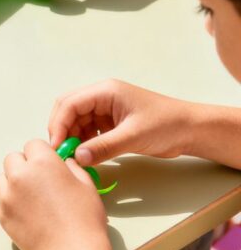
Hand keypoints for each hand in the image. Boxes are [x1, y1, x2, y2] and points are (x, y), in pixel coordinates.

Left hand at [0, 139, 107, 249]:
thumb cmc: (85, 219)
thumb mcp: (86, 185)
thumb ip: (71, 168)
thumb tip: (64, 163)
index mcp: (42, 163)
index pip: (32, 145)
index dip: (41, 154)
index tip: (48, 164)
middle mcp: (20, 175)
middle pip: (12, 158)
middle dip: (24, 165)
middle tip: (39, 180)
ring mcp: (7, 196)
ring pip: (1, 178)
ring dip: (12, 182)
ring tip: (30, 196)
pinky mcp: (1, 214)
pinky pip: (1, 201)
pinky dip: (11, 203)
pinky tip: (27, 214)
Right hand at [48, 79, 194, 165]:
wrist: (192, 131)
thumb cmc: (167, 125)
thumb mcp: (133, 136)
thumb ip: (103, 147)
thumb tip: (77, 158)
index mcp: (105, 91)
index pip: (70, 104)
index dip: (59, 125)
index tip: (58, 146)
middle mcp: (102, 97)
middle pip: (68, 109)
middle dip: (61, 130)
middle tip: (61, 151)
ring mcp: (105, 109)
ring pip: (76, 121)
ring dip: (72, 137)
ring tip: (74, 156)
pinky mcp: (110, 122)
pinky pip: (88, 130)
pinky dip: (83, 142)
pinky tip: (86, 155)